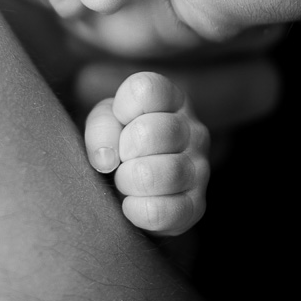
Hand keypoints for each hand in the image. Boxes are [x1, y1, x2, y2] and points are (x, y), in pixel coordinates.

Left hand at [85, 71, 208, 236]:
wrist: (133, 183)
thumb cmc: (120, 142)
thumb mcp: (106, 122)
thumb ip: (102, 127)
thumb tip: (107, 158)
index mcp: (172, 100)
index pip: (146, 89)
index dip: (122, 107)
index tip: (120, 120)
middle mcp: (193, 130)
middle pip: (149, 132)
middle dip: (123, 149)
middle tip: (121, 157)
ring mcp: (199, 168)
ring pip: (163, 173)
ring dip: (129, 181)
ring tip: (125, 181)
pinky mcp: (195, 205)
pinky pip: (163, 211)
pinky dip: (137, 210)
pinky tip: (131, 204)